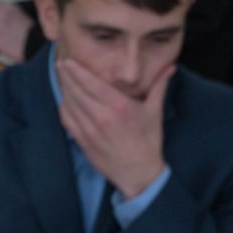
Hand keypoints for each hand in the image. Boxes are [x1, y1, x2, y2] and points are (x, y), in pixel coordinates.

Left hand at [56, 58, 171, 198]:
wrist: (138, 172)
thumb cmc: (148, 141)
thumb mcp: (155, 111)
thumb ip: (159, 86)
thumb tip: (171, 67)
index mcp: (120, 106)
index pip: (92, 83)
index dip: (77, 71)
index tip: (69, 61)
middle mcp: (102, 116)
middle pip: (77, 91)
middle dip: (67, 76)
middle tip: (61, 63)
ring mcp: (89, 129)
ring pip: (70, 103)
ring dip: (65, 89)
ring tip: (62, 78)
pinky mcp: (82, 140)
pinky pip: (67, 119)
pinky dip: (64, 107)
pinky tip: (65, 99)